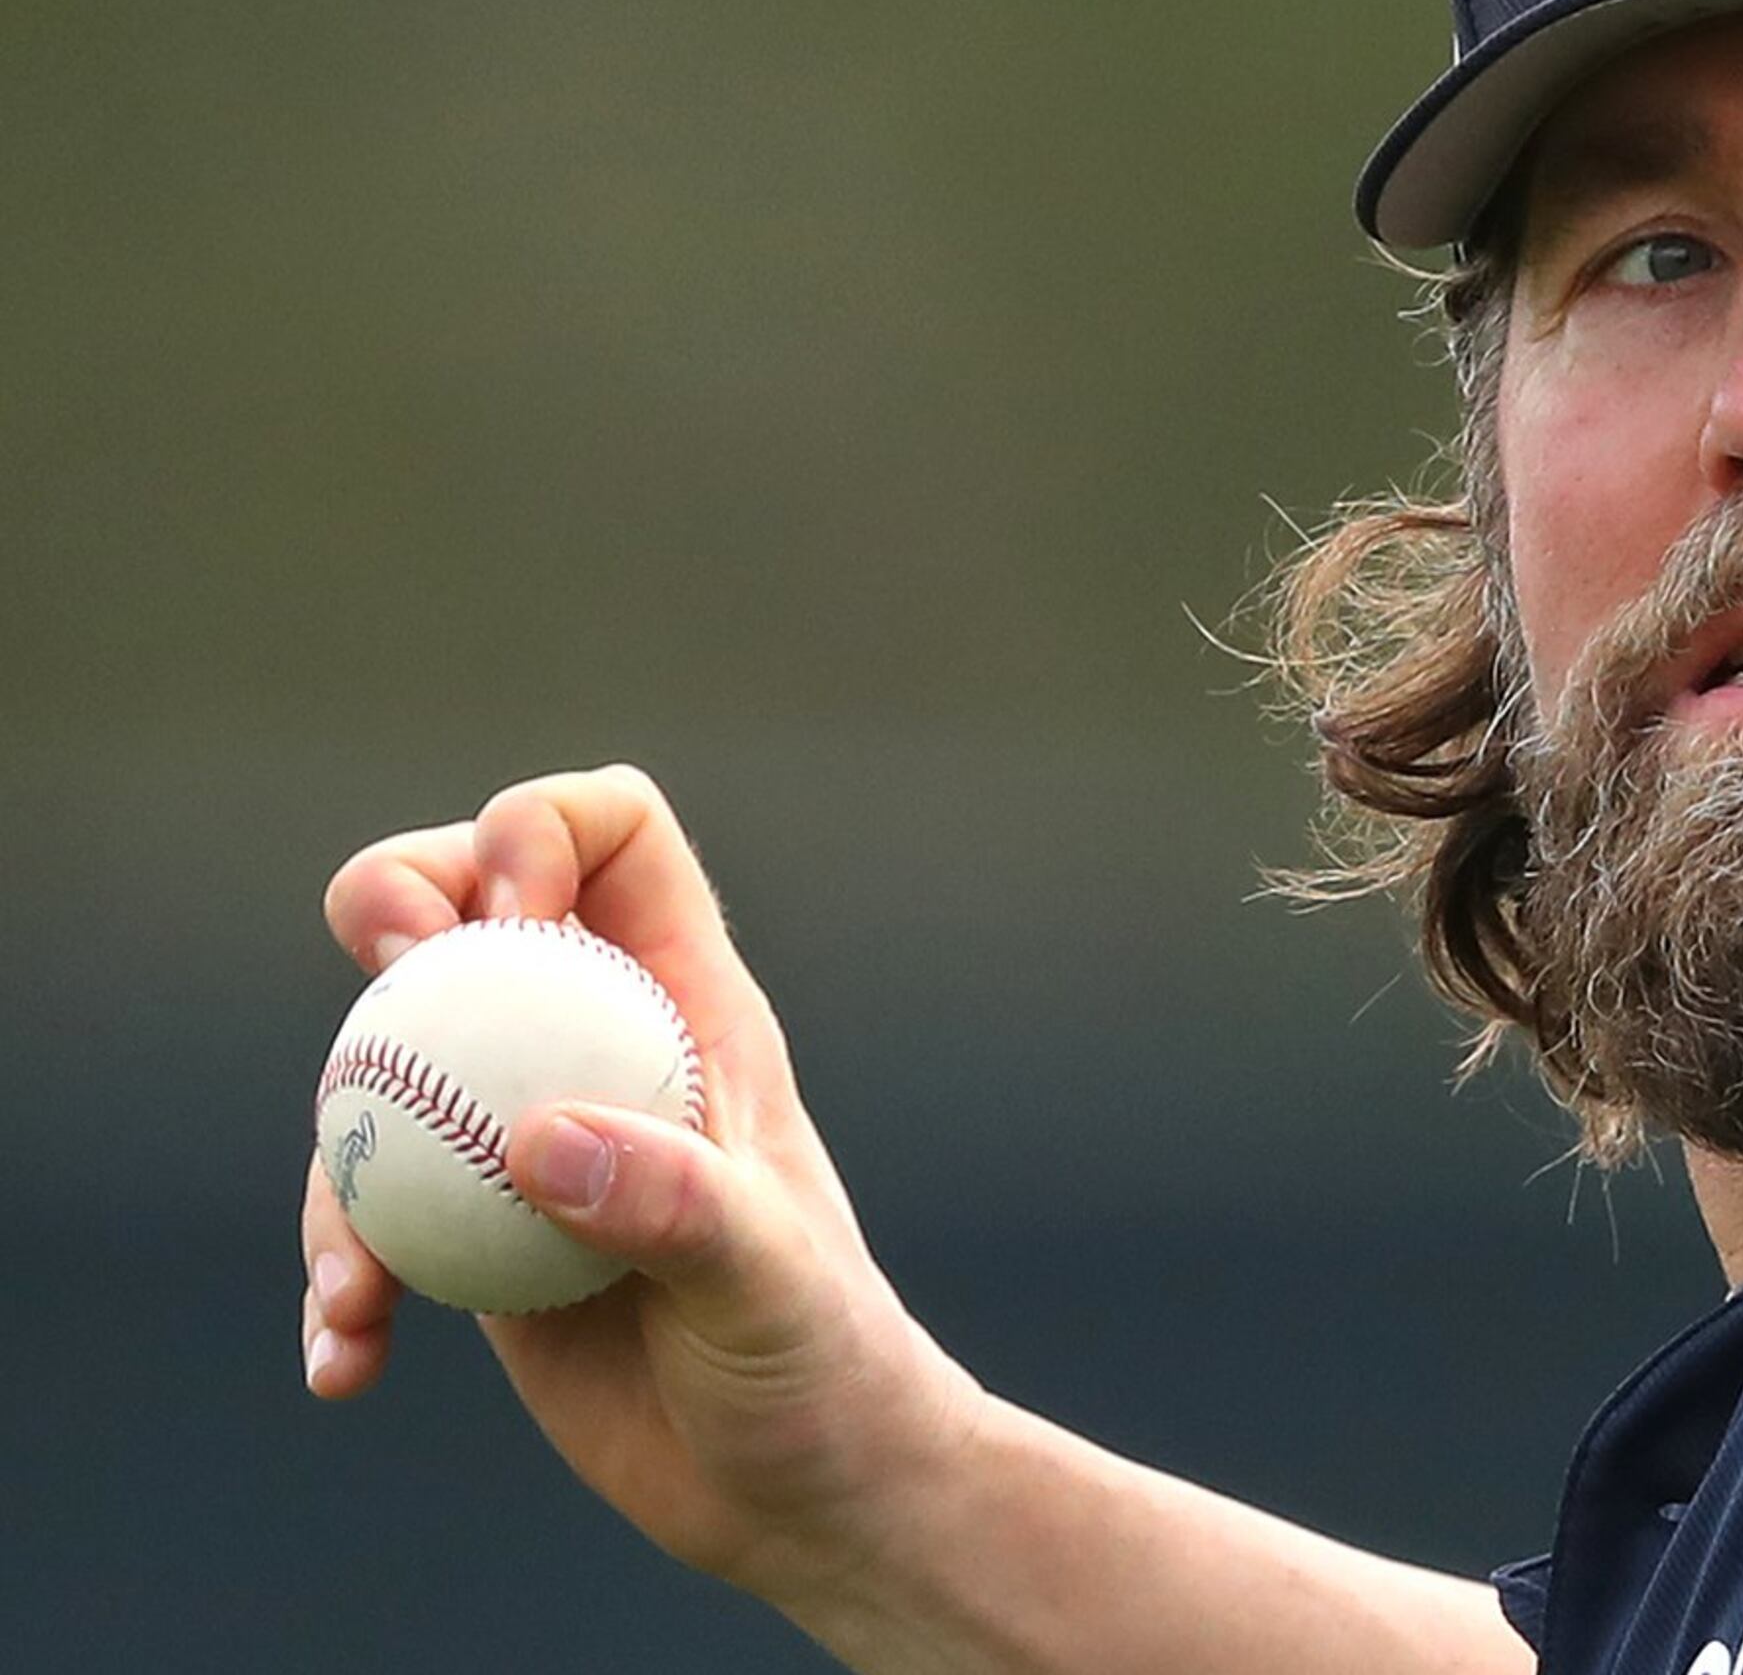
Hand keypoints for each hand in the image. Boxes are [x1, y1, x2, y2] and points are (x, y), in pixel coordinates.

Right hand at [300, 766, 986, 1605]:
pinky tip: (346, 1359)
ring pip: (387, 1056)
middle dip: (393, 902)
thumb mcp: (769, 1284)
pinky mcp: (474, 1237)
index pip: (615, 835)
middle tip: (380, 982)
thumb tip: (541, 1140)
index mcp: (690, 1009)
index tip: (508, 922)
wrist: (802, 1493)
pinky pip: (365, 1209)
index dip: (539, 831)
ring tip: (353, 1285)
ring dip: (336, 1146)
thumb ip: (678, 1206)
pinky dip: (336, 1271)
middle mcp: (599, 1046)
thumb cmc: (825, 1367)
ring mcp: (526, 1136)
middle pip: (467, 903)